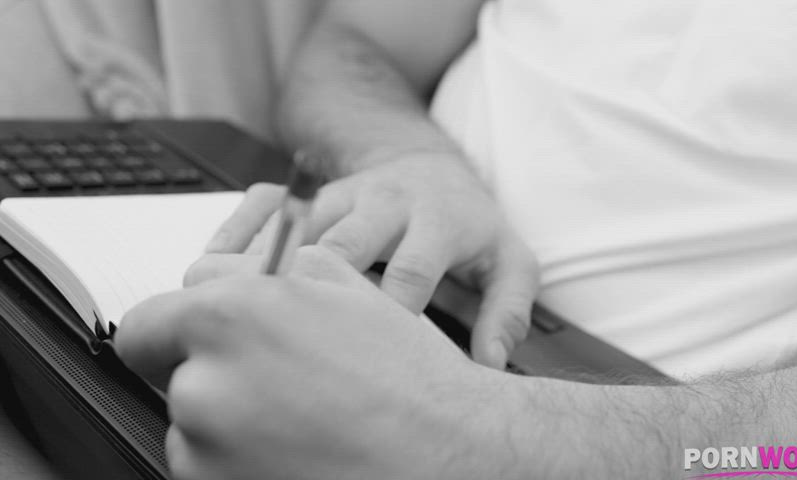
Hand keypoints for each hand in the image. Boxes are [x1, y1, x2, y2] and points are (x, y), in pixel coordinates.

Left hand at [118, 246, 523, 479]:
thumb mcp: (338, 285)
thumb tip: (219, 276)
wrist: (449, 451)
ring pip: (193, 432)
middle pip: (172, 380)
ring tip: (302, 419)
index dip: (174, 334)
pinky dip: (244, 464)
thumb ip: (259, 271)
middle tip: (277, 383)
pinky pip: (214, 472)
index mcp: (227, 318)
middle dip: (214, 377)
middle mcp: (206, 387)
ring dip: (231, 425)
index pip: (145, 326)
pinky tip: (302, 449)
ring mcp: (210, 455)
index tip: (196, 345)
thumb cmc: (406, 376)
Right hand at [200, 152, 539, 367]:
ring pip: (295, 227)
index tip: (371, 362)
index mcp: (436, 222)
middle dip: (317, 294)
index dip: (389, 320)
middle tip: (291, 344)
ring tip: (235, 313)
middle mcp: (384, 203)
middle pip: (343, 247)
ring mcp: (341, 195)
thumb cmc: (467, 223)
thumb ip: (506, 311)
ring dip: (265, 269)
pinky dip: (235, 234)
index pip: (408, 275)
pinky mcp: (308, 193)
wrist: (429, 165)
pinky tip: (212, 270)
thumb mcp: (508, 261)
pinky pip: (263, 204)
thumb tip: (490, 365)